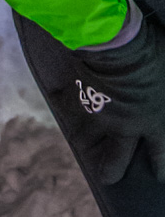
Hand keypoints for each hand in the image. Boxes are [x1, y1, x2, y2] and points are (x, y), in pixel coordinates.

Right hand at [74, 16, 164, 183]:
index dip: (160, 168)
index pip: (159, 156)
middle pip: (113, 163)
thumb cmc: (151, 56)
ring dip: (84, 143)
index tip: (158, 174)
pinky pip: (65, 105)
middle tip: (109, 175)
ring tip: (84, 143)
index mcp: (152, 123)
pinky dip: (64, 103)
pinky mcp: (76, 96)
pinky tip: (61, 100)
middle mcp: (123, 126)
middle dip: (111, 172)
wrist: (113, 41)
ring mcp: (96, 113)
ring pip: (83, 141)